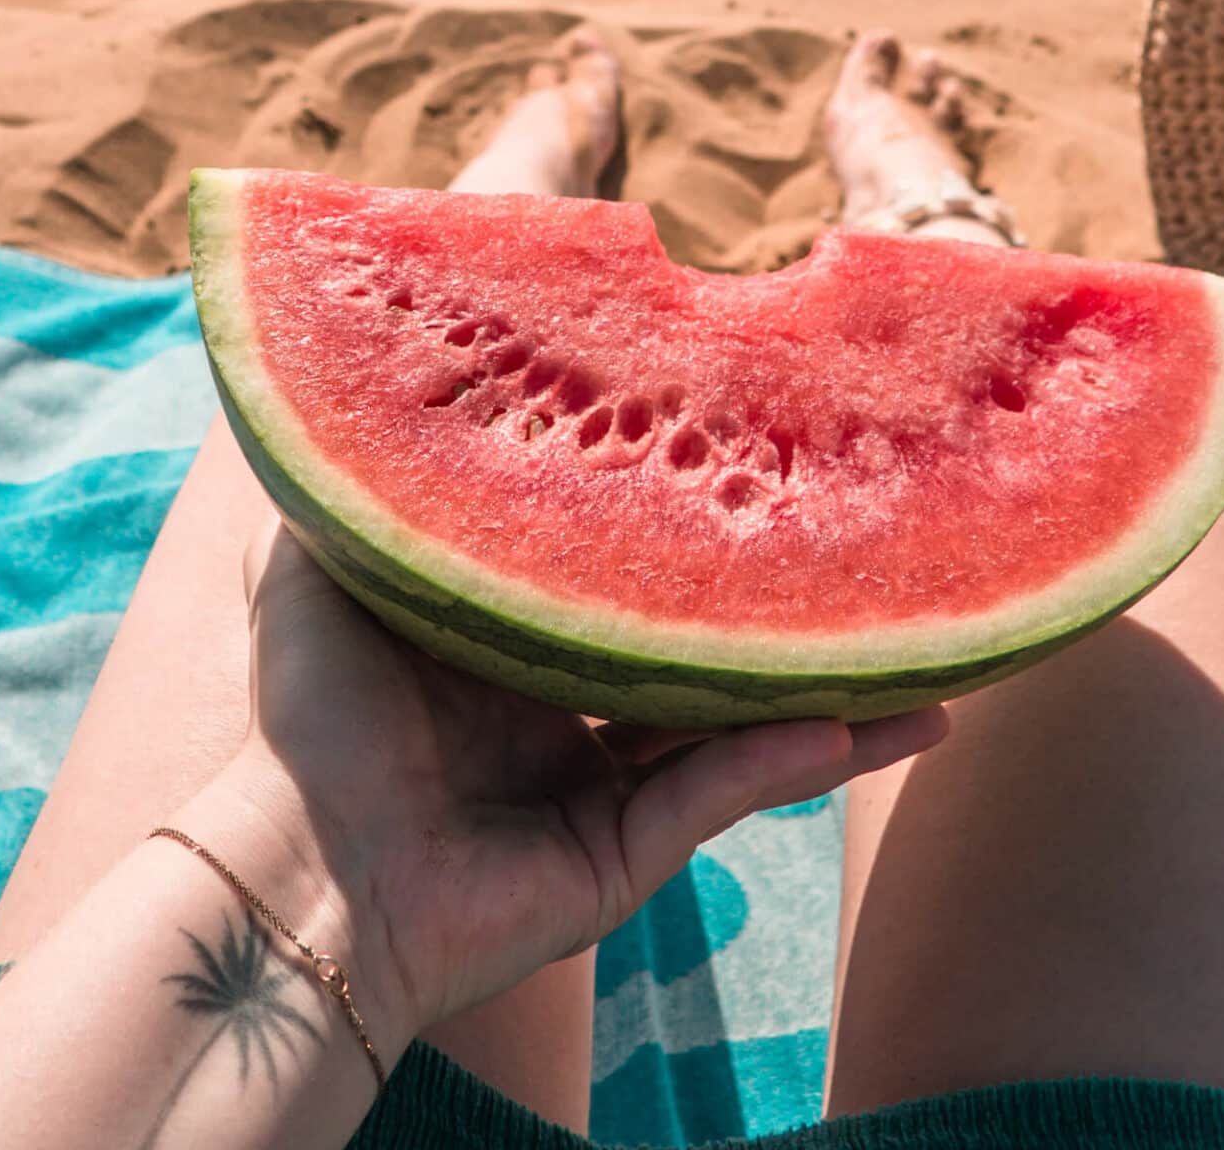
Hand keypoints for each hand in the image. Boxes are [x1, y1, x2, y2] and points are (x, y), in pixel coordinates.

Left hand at [234, 515, 948, 1038]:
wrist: (295, 873)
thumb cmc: (309, 713)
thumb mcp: (324, 562)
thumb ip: (358, 472)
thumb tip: (374, 351)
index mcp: (516, 640)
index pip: (623, 563)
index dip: (689, 512)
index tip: (759, 446)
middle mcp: (571, 710)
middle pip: (701, 643)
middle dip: (783, 603)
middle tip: (870, 540)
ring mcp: (607, 788)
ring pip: (742, 723)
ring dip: (834, 689)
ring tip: (928, 653)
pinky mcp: (626, 858)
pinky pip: (723, 795)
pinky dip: (788, 758)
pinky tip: (865, 716)